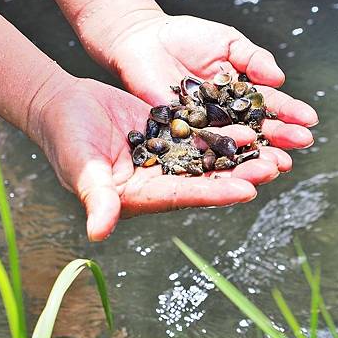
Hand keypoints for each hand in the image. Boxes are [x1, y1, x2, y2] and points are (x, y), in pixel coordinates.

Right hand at [27, 74, 289, 240]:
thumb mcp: (81, 167)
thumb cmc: (65, 138)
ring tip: (273, 150)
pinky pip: (200, 134)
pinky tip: (250, 127)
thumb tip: (98, 233)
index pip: (182, 196)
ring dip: (239, 155)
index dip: (214, 194)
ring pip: (208, 158)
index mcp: (139, 196)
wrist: (63, 105)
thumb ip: (95, 197)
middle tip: (274, 168)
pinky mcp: (169, 133)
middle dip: (239, 175)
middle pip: (204, 180)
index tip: (247, 190)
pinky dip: (223, 132)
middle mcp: (158, 180)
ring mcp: (166, 157)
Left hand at [100, 12, 317, 150]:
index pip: (270, 106)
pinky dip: (217, 157)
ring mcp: (202, 127)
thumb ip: (253, 58)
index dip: (290, 113)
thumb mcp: (227, 41)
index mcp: (240, 95)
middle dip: (280, 138)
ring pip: (232, 145)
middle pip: (256, 130)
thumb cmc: (186, 36)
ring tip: (278, 164)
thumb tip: (279, 78)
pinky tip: (234, 165)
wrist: (142, 37)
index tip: (310, 121)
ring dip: (256, 156)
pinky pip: (199, 147)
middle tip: (301, 144)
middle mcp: (224, 115)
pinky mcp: (177, 134)